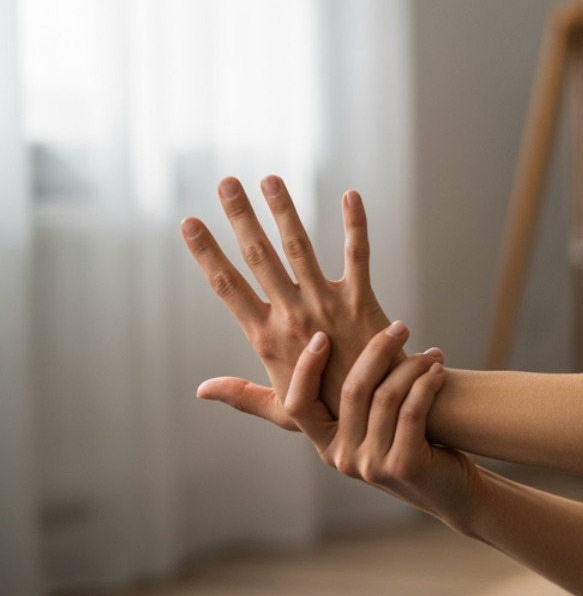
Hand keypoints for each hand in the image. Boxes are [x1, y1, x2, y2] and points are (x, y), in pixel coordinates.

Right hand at [182, 175, 398, 421]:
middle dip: (240, 217)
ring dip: (284, 211)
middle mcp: (292, 316)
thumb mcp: (281, 409)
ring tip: (270, 179)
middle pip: (259, 257)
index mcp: (267, 338)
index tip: (189, 222)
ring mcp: (327, 306)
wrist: (380, 415)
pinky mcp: (361, 301)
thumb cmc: (329, 413)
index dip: (207, 254)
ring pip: (300, 248)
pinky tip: (350, 194)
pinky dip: (354, 224)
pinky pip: (357, 255)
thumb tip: (201, 390)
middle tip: (226, 182)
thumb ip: (241, 395)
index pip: (227, 288)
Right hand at [286, 323, 483, 529]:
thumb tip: (316, 342)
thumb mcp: (372, 426)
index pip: (297, 404)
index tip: (322, 335)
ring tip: (432, 355)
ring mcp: (371, 465)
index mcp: (326, 443)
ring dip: (412, 367)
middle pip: (351, 390)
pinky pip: (411, 412)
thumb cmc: (412, 445)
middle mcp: (342, 457)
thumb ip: (352, 398)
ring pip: (386, 397)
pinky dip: (426, 385)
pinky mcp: (403, 465)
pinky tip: (439, 372)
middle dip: (377, 350)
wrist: (452, 490)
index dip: (305, 369)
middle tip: (400, 327)